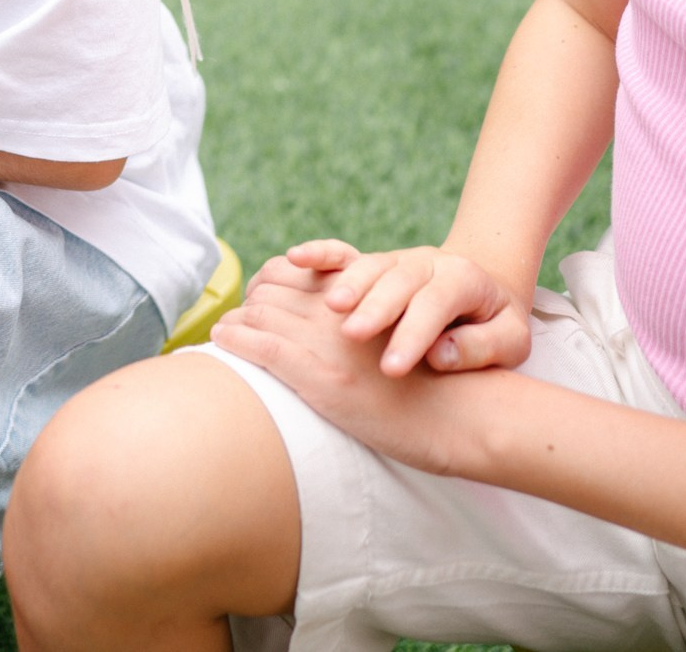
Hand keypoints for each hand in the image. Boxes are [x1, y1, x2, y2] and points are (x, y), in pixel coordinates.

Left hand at [211, 274, 505, 476]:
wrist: (463, 415)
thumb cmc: (439, 382)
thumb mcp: (404, 330)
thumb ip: (371, 314)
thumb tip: (333, 313)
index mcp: (361, 295)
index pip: (293, 270)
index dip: (269, 280)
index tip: (259, 295)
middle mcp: (342, 312)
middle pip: (271, 289)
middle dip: (250, 301)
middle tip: (238, 318)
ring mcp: (329, 344)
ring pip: (261, 314)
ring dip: (237, 321)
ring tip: (226, 331)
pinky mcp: (323, 378)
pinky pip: (263, 348)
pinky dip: (236, 340)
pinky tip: (222, 340)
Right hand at [258, 240, 529, 375]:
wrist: (486, 290)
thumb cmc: (496, 326)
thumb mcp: (512, 341)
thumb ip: (482, 348)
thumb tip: (440, 355)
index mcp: (464, 280)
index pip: (436, 304)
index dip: (413, 334)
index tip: (391, 368)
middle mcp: (426, 263)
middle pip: (398, 280)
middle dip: (374, 307)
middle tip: (351, 334)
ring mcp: (396, 260)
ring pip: (368, 265)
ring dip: (347, 284)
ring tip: (330, 308)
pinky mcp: (373, 264)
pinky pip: (343, 252)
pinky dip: (319, 253)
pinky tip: (295, 258)